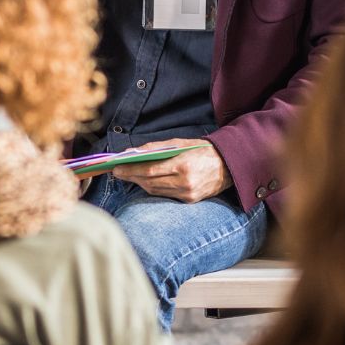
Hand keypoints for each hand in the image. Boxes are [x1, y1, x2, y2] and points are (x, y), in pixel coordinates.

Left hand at [110, 137, 230, 202]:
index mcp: (183, 166)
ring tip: (128, 175)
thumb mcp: (180, 143)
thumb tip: (131, 152)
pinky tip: (144, 181)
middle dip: (131, 177)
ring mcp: (188, 194)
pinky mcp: (189, 201)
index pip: (150, 170)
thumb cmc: (202, 150)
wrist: (228, 165)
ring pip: (155, 191)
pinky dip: (152, 188)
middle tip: (117, 171)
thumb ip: (155, 148)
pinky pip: (165, 195)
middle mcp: (185, 183)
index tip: (116, 168)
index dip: (131, 170)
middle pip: (150, 182)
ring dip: (139, 183)